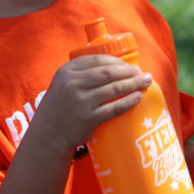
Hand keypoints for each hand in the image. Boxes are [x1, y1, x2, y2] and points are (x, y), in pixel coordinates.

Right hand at [31, 55, 147, 153]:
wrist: (49, 132)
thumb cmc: (61, 106)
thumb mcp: (63, 83)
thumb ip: (82, 74)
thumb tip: (116, 67)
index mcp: (66, 71)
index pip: (97, 60)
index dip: (117, 62)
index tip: (129, 66)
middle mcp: (72, 84)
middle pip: (108, 73)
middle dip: (129, 72)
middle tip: (142, 73)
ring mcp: (80, 101)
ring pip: (114, 89)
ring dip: (133, 84)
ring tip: (145, 83)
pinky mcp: (88, 118)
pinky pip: (114, 108)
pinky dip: (128, 102)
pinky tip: (138, 98)